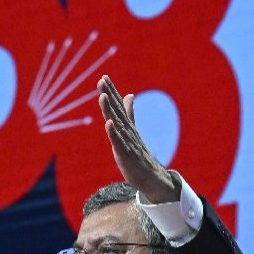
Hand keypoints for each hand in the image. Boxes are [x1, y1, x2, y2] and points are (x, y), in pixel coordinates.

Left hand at [96, 75, 178, 203]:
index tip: (103, 77)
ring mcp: (128, 142)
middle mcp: (127, 131)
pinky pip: (119, 142)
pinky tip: (108, 123)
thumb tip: (128, 95)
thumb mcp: (130, 130)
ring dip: (110, 110)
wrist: (151, 176)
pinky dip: (114, 133)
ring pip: (117, 123)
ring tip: (103, 96)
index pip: (118, 106)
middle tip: (102, 80)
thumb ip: (128, 113)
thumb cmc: (138, 154)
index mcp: (127, 126)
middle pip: (116, 110)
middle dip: (109, 95)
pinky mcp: (126, 155)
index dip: (111, 92)